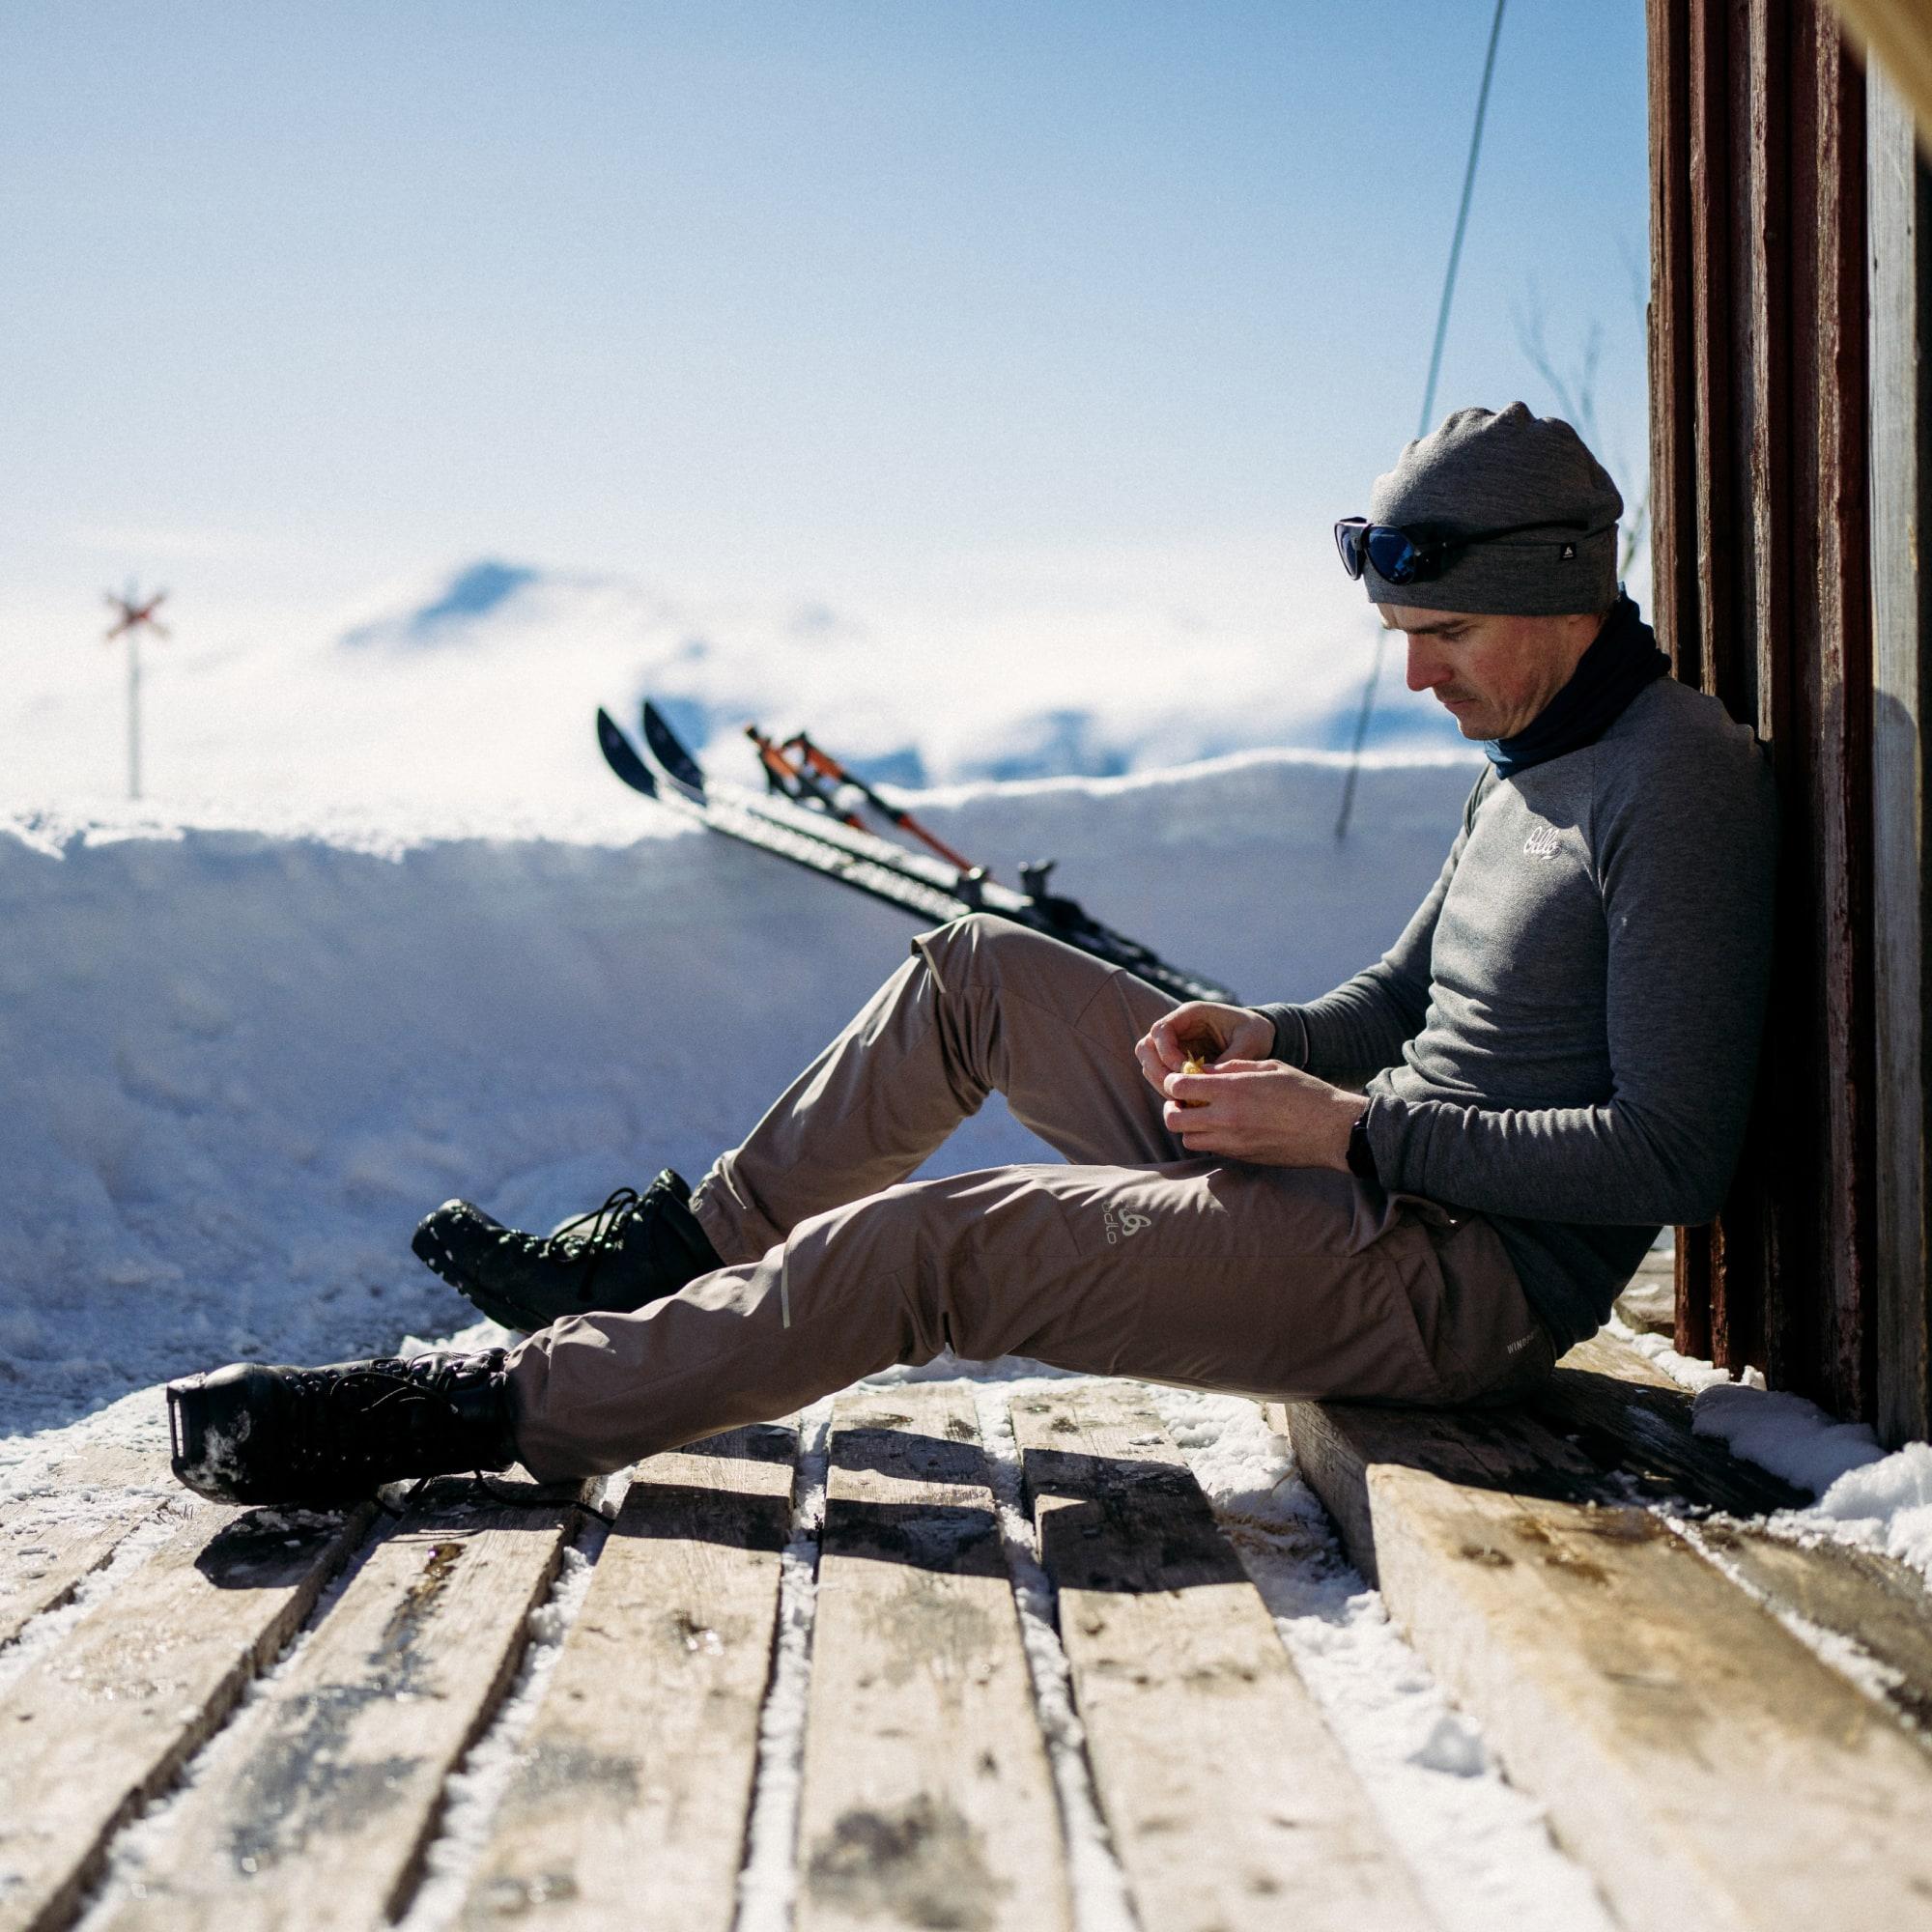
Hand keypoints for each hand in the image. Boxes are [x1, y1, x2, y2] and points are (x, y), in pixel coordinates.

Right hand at [1134, 1001, 1276, 1098]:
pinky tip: (1187, 1100)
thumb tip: (1209, 1080)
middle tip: (1176, 1090)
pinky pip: (1161, 1075)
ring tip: (1182, 1099)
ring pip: (1149, 1063)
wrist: (1259, 1036)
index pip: (1161, 1030)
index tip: (1185, 1071)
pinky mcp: (1177, 1061)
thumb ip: (1230, 1058)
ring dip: (1160, 1082)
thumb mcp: (1250, 1042)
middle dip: (1157, 1071)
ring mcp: (1174, 1045)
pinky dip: (1168, 1088)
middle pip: (1146, 1047)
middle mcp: (1177, 1028)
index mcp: (1191, 1014)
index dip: (1167, 1053)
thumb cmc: (1255, 1032)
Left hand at [1159, 1058, 1367, 1168]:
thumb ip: (1231, 1067)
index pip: (1179, 1086)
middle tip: (1184, 1099)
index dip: (1173, 1080)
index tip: (1180, 1078)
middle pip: (1174, 1119)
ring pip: (1188, 1139)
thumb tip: (1203, 1071)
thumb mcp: (1269, 1066)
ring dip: (1189, 1125)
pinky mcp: (1242, 1158)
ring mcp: (1233, 1142)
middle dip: (1172, 1107)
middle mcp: (1227, 1118)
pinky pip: (1211, 1149)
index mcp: (1232, 1090)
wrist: (1331, 1129)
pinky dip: (1208, 1138)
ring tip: (1203, 1114)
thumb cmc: (1304, 1092)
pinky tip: (1222, 1126)